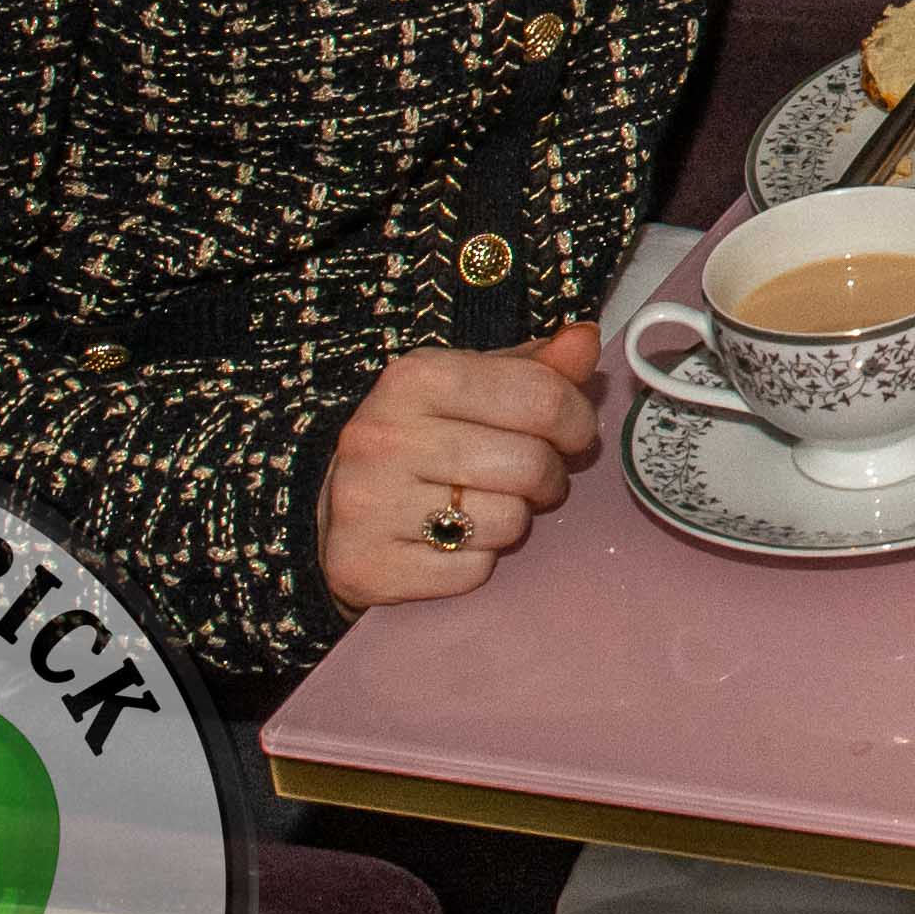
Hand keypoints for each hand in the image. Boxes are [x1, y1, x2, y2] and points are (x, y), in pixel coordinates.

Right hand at [317, 326, 603, 611]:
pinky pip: (472, 572)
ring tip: (489, 505)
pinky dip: (477, 562)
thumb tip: (584, 342)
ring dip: (514, 520)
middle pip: (530, 463)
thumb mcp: (468, 388)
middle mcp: (385, 436)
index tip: (574, 434)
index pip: (541, 396)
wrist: (330, 511)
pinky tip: (454, 542)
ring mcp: (370, 504)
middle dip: (549, 477)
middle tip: (533, 478)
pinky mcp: (368, 566)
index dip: (577, 420)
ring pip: (507, 521)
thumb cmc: (418, 441)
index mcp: (416, 378)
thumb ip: (534, 367)